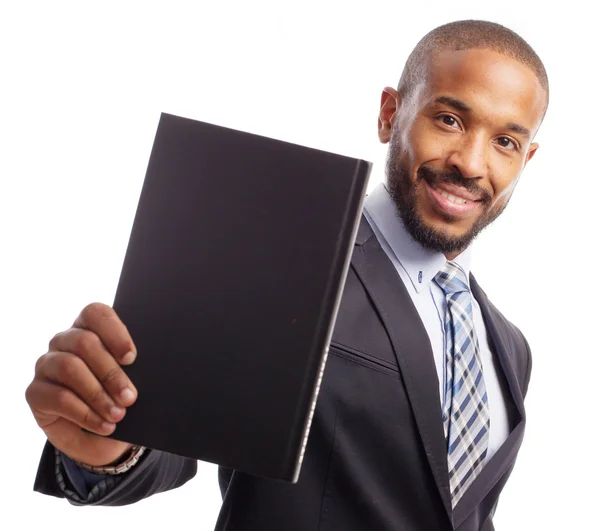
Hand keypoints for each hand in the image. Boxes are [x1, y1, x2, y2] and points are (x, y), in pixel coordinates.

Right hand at [26, 303, 138, 466]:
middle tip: (130, 397)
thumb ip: (137, 370)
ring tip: (119, 414)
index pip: (95, 314)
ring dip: (98, 394)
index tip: (132, 358)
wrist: (100, 433)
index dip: (114, 333)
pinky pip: (59, 397)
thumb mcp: (132, 381)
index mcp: (88, 327)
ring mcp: (46, 364)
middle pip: (84, 342)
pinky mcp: (35, 392)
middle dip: (111, 372)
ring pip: (70, 367)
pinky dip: (86, 414)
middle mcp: (63, 341)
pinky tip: (105, 425)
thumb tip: (148, 369)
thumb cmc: (119, 396)